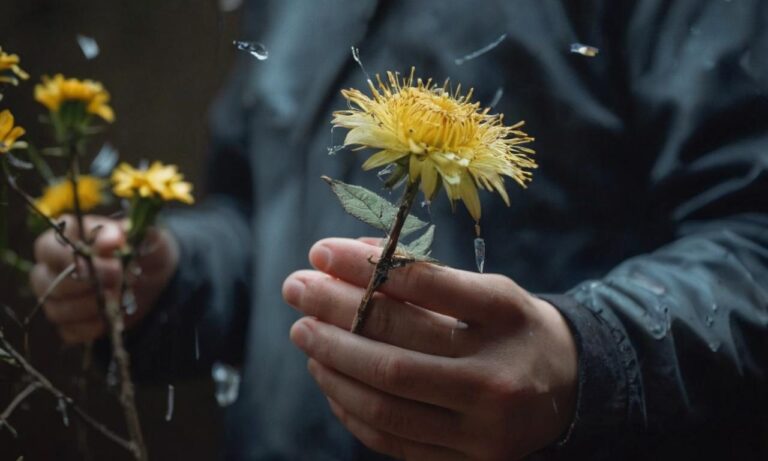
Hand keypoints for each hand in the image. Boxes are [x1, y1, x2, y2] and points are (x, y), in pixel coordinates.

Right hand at [30, 215, 178, 343]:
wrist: (154, 278)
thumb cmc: (142, 250)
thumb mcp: (144, 238)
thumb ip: (129, 234)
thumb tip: (112, 238)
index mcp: (63, 240)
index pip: (48, 249)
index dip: (73, 259)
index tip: (109, 263)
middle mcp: (50, 269)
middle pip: (46, 283)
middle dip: (86, 284)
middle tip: (118, 279)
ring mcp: (56, 298)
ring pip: (56, 309)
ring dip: (91, 307)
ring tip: (118, 297)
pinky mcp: (68, 322)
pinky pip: (69, 331)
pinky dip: (92, 327)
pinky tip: (112, 317)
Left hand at [283, 238, 577, 460]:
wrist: (570, 388)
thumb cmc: (516, 329)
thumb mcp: (490, 291)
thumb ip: (427, 275)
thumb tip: (352, 255)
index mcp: (508, 317)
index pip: (425, 284)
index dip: (364, 266)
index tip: (321, 251)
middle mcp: (497, 376)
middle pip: (397, 348)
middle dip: (334, 315)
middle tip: (295, 289)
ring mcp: (483, 429)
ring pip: (387, 400)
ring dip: (333, 364)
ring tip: (305, 333)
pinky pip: (393, 438)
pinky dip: (351, 408)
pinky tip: (328, 378)